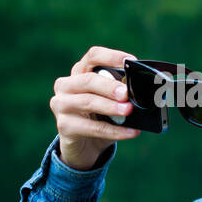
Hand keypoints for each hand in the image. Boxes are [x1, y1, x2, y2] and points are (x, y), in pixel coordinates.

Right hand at [50, 46, 141, 169]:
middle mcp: (66, 85)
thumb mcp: (110, 101)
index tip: (130, 61)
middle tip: (126, 94)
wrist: (84, 146)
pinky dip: (114, 131)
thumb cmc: (99, 117)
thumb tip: (140, 91)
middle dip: (109, 86)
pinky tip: (130, 132)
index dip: (111, 56)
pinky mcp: (64, 126)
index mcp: (79, 72)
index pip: (93, 56)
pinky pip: (92, 127)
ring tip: (129, 111)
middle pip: (88, 80)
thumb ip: (120, 93)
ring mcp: (61, 105)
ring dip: (111, 107)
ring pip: (87, 102)